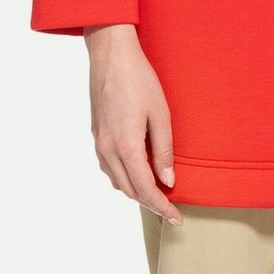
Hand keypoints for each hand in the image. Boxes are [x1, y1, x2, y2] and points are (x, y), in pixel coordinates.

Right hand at [84, 24, 183, 223]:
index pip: (145, 190)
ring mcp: (99, 143)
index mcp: (126, 147)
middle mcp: (108, 150)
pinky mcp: (96, 134)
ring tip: (158, 193)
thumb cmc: (139, 80)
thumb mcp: (160, 114)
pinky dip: (124, 177)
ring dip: (136, 191)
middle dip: (150, 203)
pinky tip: (137, 172)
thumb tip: (168, 181)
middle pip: (129, 190)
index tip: (177, 218)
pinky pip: (109, 167)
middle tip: (171, 208)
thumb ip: (163, 151)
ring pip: (116, 181)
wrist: (110, 55)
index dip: (162, 207)